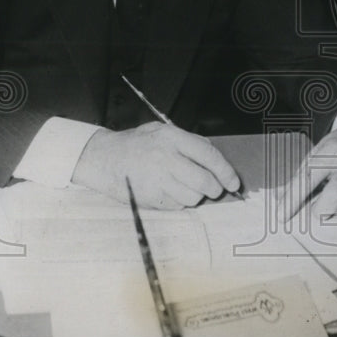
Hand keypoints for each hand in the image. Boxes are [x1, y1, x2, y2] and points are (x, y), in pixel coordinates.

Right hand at [71, 122, 240, 209]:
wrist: (103, 158)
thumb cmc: (136, 144)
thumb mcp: (162, 131)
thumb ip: (190, 141)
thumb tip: (215, 158)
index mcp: (171, 138)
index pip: (208, 156)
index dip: (226, 171)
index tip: (233, 182)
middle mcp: (165, 159)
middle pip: (204, 181)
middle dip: (214, 188)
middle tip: (213, 188)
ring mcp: (156, 180)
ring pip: (193, 197)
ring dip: (196, 195)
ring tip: (183, 184)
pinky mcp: (150, 198)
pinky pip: (177, 206)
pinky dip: (179, 201)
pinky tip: (168, 190)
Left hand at [276, 109, 336, 220]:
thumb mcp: (317, 153)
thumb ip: (300, 177)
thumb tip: (281, 200)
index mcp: (331, 152)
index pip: (307, 180)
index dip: (292, 200)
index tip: (281, 216)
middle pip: (332, 200)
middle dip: (318, 211)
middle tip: (315, 208)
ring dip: (335, 213)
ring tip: (332, 204)